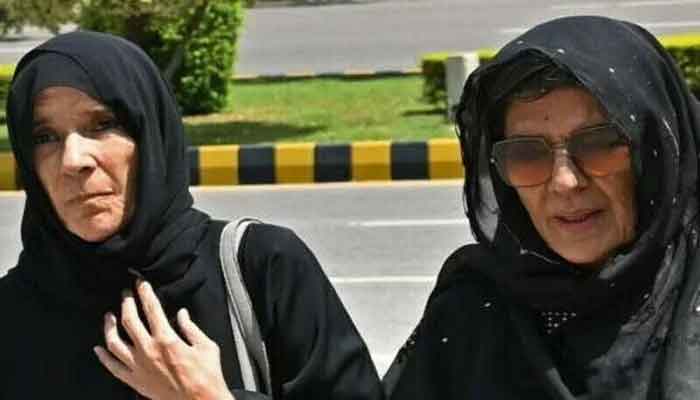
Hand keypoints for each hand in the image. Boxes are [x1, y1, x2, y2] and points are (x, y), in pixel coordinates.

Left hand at [94, 280, 234, 399]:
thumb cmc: (207, 376)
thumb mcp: (206, 346)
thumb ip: (191, 328)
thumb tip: (182, 314)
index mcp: (167, 339)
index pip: (151, 308)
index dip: (144, 292)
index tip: (140, 283)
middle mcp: (148, 350)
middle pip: (129, 320)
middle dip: (126, 303)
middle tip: (125, 294)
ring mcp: (138, 366)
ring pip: (114, 342)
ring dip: (109, 326)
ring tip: (108, 316)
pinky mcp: (134, 381)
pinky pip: (112, 367)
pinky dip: (103, 357)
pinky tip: (99, 348)